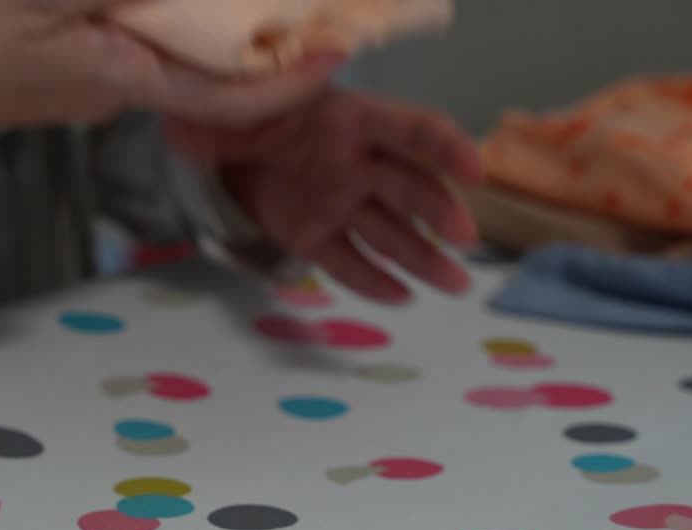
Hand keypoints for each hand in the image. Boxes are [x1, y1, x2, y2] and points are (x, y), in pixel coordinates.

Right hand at [0, 0, 342, 136]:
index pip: (229, 95)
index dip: (291, 80)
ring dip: (217, 27)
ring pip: (172, 55)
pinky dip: (164, 18)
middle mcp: (112, 89)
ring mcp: (84, 82)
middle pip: (209, 73)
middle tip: (311, 10)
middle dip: (265, 43)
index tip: (341, 53)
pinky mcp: (58, 66)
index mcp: (118, 77)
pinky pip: (131, 42)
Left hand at [166, 90, 482, 302]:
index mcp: (356, 120)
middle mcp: (359, 164)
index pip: (412, 128)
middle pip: (409, 188)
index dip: (447, 147)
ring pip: (388, 234)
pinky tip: (401, 297)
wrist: (217, 135)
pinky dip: (371, 281)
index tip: (474, 170)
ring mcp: (339, 203)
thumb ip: (281, 89)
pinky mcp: (313, 236)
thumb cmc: (251, 104)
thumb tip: (297, 70)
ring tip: (455, 285)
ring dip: (423, 259)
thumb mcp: (265, 90)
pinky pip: (346, 261)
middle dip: (440, 212)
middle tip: (466, 239)